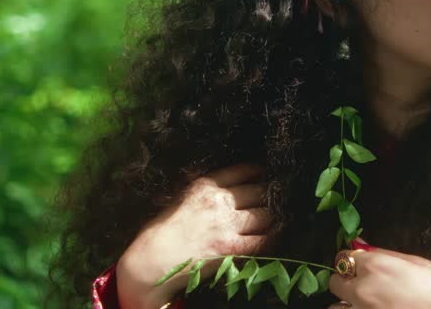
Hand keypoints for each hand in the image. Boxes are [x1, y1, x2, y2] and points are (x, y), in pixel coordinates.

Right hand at [117, 163, 273, 308]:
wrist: (152, 260)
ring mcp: (226, 226)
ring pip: (265, 215)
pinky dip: (272, 237)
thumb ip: (206, 190)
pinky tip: (276, 235)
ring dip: (273, 216)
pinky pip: (263, 240)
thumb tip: (229, 183)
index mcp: (205, 186)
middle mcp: (218, 202)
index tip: (267, 174)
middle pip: (259, 192)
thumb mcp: (182, 198)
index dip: (259, 172)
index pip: (242, 171)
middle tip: (278, 197)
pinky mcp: (231, 249)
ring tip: (279, 216)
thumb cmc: (162, 231)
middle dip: (270, 194)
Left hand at [327, 245, 430, 308]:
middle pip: (334, 282)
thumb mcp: (414, 261)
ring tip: (360, 303)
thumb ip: (382, 254)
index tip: (358, 264)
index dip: (352, 261)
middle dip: (344, 280)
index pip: (344, 257)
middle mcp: (363, 289)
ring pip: (335, 307)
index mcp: (374, 266)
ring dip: (344, 303)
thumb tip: (361, 246)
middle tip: (359, 283)